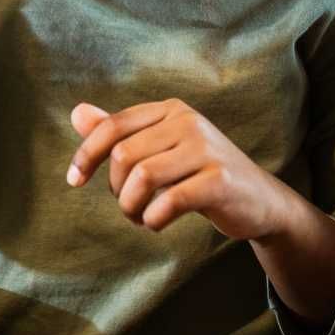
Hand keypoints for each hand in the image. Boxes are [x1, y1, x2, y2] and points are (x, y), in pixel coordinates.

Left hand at [66, 99, 296, 240]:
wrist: (260, 200)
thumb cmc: (202, 174)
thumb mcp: (162, 149)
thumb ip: (121, 132)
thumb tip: (77, 112)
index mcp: (171, 110)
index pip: (114, 125)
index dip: (86, 154)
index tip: (74, 181)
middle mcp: (188, 122)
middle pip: (124, 154)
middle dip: (115, 189)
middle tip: (128, 206)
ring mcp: (206, 149)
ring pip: (143, 177)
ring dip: (131, 207)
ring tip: (140, 217)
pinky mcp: (220, 180)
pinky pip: (169, 200)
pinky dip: (153, 219)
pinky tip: (157, 223)